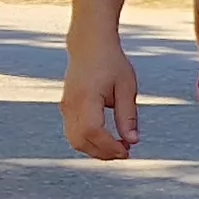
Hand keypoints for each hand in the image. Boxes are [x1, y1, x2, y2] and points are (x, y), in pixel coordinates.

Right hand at [61, 33, 143, 158]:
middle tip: (125, 152)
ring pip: (75, 140)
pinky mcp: (66, 108)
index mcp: (86, 97)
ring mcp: (66, 107)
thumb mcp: (126, 86)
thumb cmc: (111, 63)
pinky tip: (107, 139)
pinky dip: (89, 141)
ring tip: (118, 146)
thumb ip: (128, 115)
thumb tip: (133, 141)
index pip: (93, 131)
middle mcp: (71, 104)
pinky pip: (74, 133)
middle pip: (80, 141)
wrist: (89, 45)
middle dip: (103, 153)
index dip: (109, 146)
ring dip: (95, 150)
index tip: (127, 150)